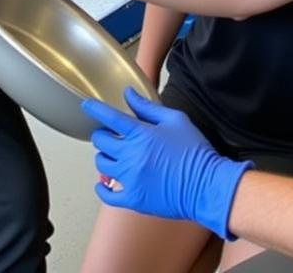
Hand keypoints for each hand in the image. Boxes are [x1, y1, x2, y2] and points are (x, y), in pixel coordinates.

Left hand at [83, 87, 251, 239]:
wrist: (205, 185)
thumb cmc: (194, 151)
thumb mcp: (175, 120)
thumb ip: (148, 107)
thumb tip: (129, 95)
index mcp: (141, 134)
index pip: (110, 118)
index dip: (95, 109)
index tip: (86, 105)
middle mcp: (131, 156)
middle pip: (101, 142)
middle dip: (102, 135)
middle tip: (110, 135)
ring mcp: (130, 178)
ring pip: (101, 165)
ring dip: (104, 158)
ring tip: (114, 156)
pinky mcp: (133, 199)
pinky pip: (107, 194)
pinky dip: (102, 188)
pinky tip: (104, 184)